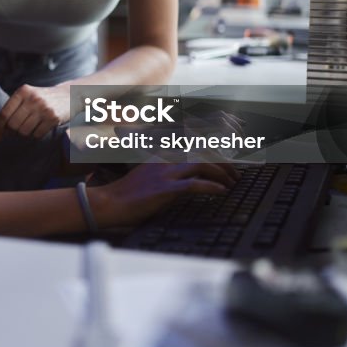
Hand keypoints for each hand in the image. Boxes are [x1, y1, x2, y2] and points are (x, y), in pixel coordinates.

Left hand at [0, 83, 70, 139]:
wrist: (69, 95)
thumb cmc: (41, 99)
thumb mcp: (23, 100)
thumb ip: (6, 112)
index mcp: (23, 91)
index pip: (4, 113)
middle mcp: (33, 98)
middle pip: (13, 125)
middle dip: (12, 131)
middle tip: (16, 131)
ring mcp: (44, 108)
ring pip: (24, 131)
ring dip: (24, 133)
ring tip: (29, 127)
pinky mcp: (53, 117)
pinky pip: (37, 135)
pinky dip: (36, 135)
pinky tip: (39, 128)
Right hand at [95, 161, 239, 226]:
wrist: (110, 203)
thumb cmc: (128, 194)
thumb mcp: (148, 174)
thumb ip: (166, 169)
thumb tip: (188, 173)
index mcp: (162, 154)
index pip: (193, 142)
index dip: (214, 147)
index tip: (228, 157)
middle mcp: (165, 159)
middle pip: (202, 151)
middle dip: (223, 162)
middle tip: (235, 175)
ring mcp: (165, 173)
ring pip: (201, 164)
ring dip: (222, 173)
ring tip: (232, 184)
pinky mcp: (165, 189)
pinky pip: (194, 184)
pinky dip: (211, 187)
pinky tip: (221, 192)